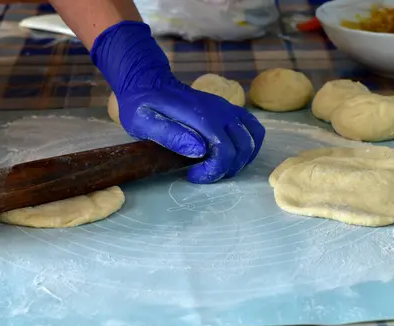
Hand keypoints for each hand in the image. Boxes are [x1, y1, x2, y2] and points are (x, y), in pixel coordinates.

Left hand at [91, 21, 264, 183]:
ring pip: (252, 139)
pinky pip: (253, 128)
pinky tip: (231, 154)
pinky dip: (249, 145)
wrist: (147, 81)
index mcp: (201, 116)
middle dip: (226, 169)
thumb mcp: (143, 122)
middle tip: (203, 173)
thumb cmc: (141, 104)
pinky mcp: (228, 109)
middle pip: (242, 148)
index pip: (225, 151)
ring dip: (240, 159)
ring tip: (216, 166)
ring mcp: (227, 108)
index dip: (214, 171)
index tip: (192, 175)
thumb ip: (170, 135)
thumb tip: (199, 149)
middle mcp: (221, 111)